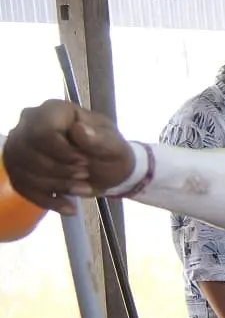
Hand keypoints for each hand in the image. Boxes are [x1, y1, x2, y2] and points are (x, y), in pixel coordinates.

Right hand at [2, 100, 135, 212]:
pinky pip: (22, 186)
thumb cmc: (109, 150)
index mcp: (54, 110)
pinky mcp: (17, 167)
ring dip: (56, 187)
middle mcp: (29, 122)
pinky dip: (47, 200)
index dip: (62, 153)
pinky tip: (68, 206)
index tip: (84, 162)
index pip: (42, 132)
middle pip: (28, 153)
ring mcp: (19, 144)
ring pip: (24, 171)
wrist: (105, 168)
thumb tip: (80, 130)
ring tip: (83, 190)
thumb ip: (100, 139)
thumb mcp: (114, 146)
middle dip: (60, 172)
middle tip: (86, 177)